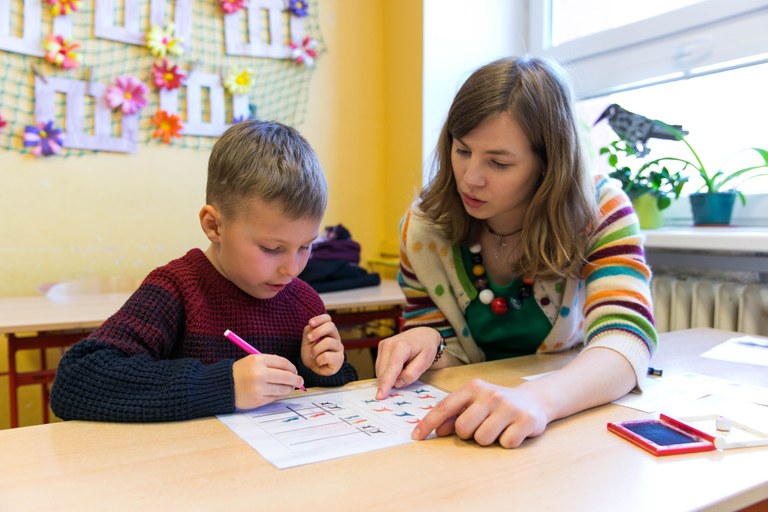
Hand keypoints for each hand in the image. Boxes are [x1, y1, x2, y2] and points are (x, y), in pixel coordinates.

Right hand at [232, 354, 303, 409]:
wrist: (224, 386)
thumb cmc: (241, 372)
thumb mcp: (253, 361)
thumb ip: (271, 364)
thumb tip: (292, 371)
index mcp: (257, 360)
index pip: (283, 363)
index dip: (292, 368)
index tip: (295, 371)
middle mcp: (259, 374)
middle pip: (286, 377)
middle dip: (296, 380)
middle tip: (300, 381)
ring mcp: (259, 388)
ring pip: (283, 389)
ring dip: (289, 388)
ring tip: (289, 387)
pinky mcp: (258, 400)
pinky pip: (275, 398)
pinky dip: (279, 395)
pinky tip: (278, 392)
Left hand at [301, 314, 343, 375]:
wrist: (313, 370)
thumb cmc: (311, 354)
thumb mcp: (306, 341)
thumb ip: (308, 331)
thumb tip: (311, 325)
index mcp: (328, 331)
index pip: (328, 319)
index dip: (320, 319)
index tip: (310, 323)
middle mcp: (336, 337)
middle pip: (331, 326)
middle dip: (317, 331)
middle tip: (309, 338)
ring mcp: (339, 348)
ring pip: (328, 342)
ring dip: (316, 349)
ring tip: (312, 355)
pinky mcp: (339, 359)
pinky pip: (327, 356)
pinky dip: (319, 360)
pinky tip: (319, 362)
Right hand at [374, 327, 442, 399]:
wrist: (422, 333)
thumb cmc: (426, 348)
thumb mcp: (425, 362)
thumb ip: (412, 374)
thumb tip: (397, 383)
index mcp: (401, 347)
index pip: (391, 369)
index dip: (386, 384)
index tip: (380, 396)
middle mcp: (388, 344)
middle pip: (384, 372)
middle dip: (392, 381)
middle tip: (407, 374)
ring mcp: (383, 344)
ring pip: (380, 370)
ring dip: (390, 376)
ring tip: (404, 367)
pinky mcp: (380, 347)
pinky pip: (380, 366)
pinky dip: (388, 371)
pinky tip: (398, 366)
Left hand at [411, 379, 547, 447]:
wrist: (535, 399)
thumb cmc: (497, 404)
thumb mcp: (475, 402)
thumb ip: (455, 414)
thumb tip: (439, 431)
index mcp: (473, 387)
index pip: (445, 407)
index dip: (428, 423)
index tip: (416, 437)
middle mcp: (490, 394)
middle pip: (463, 428)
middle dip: (468, 434)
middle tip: (481, 426)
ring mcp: (508, 407)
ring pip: (482, 439)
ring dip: (488, 439)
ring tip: (498, 428)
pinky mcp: (526, 420)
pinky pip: (506, 443)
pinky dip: (507, 442)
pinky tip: (513, 430)